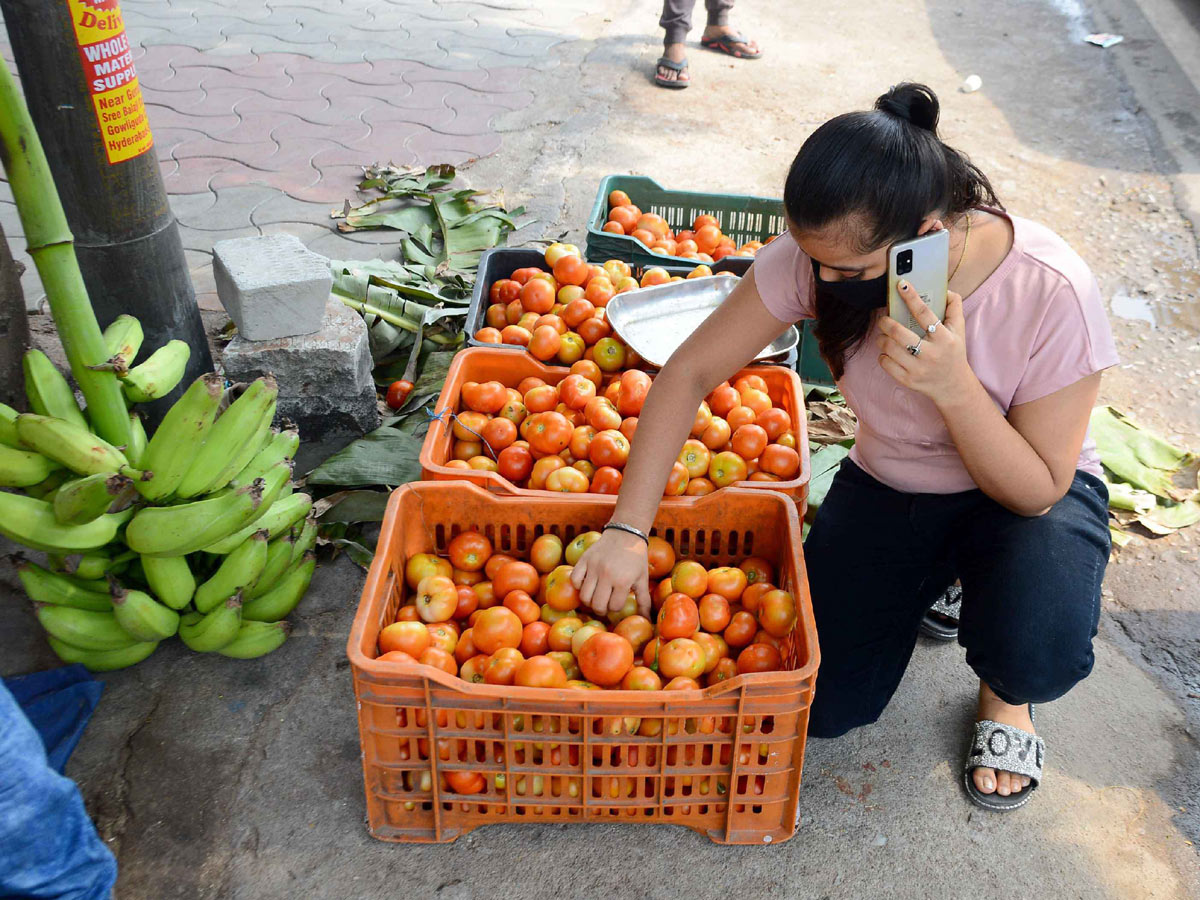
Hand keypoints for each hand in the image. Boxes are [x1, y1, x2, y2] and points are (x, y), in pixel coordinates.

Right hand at [570, 530, 650, 618]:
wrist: (625, 534)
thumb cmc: (636, 558)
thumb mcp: (642, 578)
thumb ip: (643, 600)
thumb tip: (647, 620)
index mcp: (622, 581)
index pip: (613, 607)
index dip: (615, 607)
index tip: (617, 602)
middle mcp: (606, 575)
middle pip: (597, 605)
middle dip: (601, 609)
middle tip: (604, 606)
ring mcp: (593, 567)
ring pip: (584, 596)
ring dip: (589, 601)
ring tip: (595, 597)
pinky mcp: (584, 560)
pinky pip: (574, 580)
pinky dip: (578, 586)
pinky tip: (586, 584)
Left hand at [876, 282, 974, 407]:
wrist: (952, 386)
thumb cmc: (953, 352)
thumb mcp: (959, 330)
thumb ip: (954, 307)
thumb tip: (945, 290)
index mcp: (944, 338)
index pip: (925, 314)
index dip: (911, 297)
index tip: (901, 285)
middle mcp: (931, 354)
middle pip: (899, 333)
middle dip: (886, 322)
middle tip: (883, 319)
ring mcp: (918, 368)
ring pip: (889, 348)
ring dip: (882, 338)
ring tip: (884, 335)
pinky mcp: (907, 380)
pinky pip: (885, 363)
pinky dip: (883, 355)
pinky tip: (888, 352)